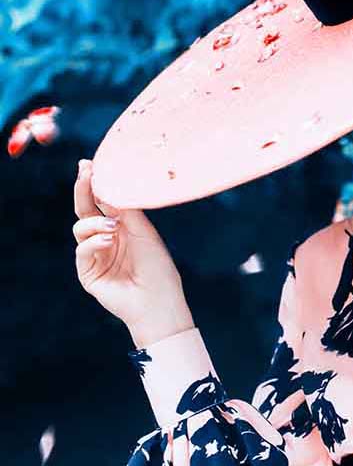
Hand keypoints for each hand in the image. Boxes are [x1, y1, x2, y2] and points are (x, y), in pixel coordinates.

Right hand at [72, 158, 193, 347]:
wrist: (159, 301)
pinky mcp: (88, 272)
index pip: (104, 202)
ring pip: (80, 228)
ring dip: (94, 222)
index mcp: (122, 227)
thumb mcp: (144, 232)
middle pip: (86, 210)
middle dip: (84, 191)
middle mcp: (107, 238)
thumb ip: (126, 210)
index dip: (96, 184)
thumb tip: (110, 184)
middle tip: (84, 174)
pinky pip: (82, 250)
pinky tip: (109, 240)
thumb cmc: (159, 267)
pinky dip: (94, 242)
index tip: (90, 164)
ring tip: (112, 227)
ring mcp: (96, 255)